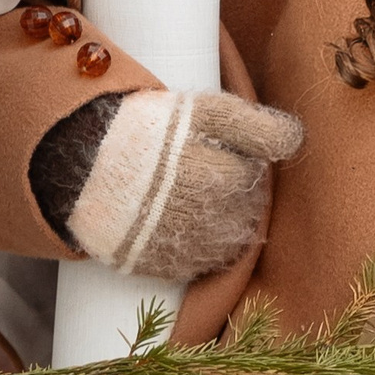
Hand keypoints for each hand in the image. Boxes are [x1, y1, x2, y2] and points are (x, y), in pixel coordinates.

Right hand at [53, 90, 303, 280]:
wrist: (79, 164)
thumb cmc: (146, 130)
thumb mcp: (201, 110)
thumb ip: (252, 124)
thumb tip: (295, 141)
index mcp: (213, 168)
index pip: (254, 169)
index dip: (242, 157)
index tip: (222, 149)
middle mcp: (200, 207)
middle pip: (246, 207)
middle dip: (236, 191)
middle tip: (209, 174)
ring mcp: (181, 240)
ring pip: (228, 239)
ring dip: (223, 222)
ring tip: (200, 201)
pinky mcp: (161, 264)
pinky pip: (199, 264)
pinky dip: (200, 249)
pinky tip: (188, 228)